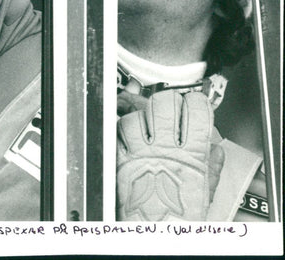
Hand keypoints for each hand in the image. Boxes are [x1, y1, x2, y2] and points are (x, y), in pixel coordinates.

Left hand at [116, 90, 223, 220]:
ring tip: (146, 122)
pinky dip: (121, 129)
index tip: (195, 102)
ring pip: (136, 115)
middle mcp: (165, 150)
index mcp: (191, 155)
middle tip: (169, 105)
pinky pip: (117, 132)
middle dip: (168, 99)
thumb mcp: (206, 191)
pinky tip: (129, 135)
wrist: (157, 233)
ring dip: (140, 114)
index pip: (196, 112)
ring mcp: (141, 153)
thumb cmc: (180, 217)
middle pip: (164, 105)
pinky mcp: (121, 160)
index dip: (196, 101)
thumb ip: (211, 166)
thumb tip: (215, 148)